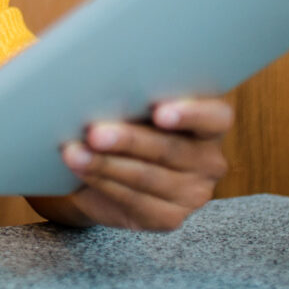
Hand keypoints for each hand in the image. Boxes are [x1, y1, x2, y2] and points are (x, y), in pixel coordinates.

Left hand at [50, 98, 232, 231]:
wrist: (113, 166)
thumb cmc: (127, 117)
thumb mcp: (133, 100)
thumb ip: (131, 89)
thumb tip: (93, 71)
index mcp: (211, 123)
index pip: (215, 117)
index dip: (191, 113)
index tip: (160, 111)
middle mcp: (209, 160)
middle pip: (170, 149)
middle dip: (129, 140)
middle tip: (94, 132)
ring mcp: (193, 193)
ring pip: (146, 177)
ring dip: (105, 163)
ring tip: (73, 151)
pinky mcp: (169, 217)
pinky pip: (133, 201)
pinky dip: (102, 182)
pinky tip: (80, 168)